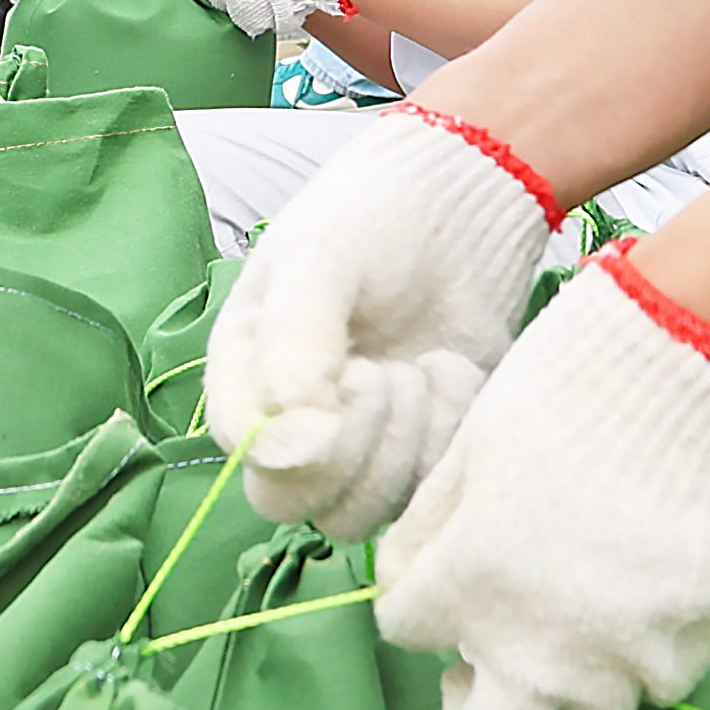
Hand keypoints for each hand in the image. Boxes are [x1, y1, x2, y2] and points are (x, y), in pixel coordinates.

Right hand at [207, 105, 559, 538]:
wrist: (462, 200)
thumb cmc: (372, 217)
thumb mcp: (319, 262)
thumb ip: (293, 346)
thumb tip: (291, 443)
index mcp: (247, 371)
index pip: (247, 452)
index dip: (295, 442)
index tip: (348, 381)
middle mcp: (294, 418)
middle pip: (296, 501)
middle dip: (353, 451)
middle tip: (386, 375)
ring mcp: (360, 439)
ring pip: (361, 509)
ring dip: (402, 445)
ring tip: (422, 368)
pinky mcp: (421, 445)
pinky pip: (425, 489)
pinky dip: (446, 434)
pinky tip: (450, 369)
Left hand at [375, 264, 709, 709]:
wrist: (680, 370)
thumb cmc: (560, 395)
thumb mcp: (467, 454)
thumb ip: (430, 537)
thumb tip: (407, 584)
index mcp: (472, 590)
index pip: (406, 635)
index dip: (416, 603)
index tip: (437, 580)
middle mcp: (546, 646)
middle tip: (488, 661)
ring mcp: (629, 654)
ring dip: (571, 690)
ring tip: (576, 624)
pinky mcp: (697, 639)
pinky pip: (662, 678)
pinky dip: (646, 654)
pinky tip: (643, 593)